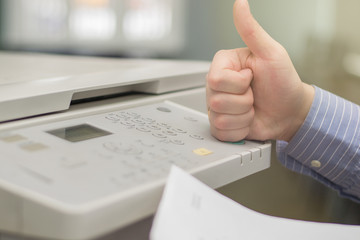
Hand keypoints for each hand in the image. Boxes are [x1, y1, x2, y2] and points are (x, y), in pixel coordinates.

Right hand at [206, 0, 313, 141]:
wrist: (290, 112)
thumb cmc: (283, 82)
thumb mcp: (271, 53)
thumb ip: (251, 30)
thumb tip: (240, 4)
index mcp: (224, 66)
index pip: (215, 79)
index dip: (238, 83)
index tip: (252, 78)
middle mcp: (216, 87)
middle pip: (216, 100)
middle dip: (244, 101)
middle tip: (254, 94)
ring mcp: (217, 107)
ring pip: (220, 117)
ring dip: (244, 116)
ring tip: (252, 107)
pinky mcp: (221, 125)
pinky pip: (222, 132)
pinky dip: (240, 130)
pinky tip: (248, 120)